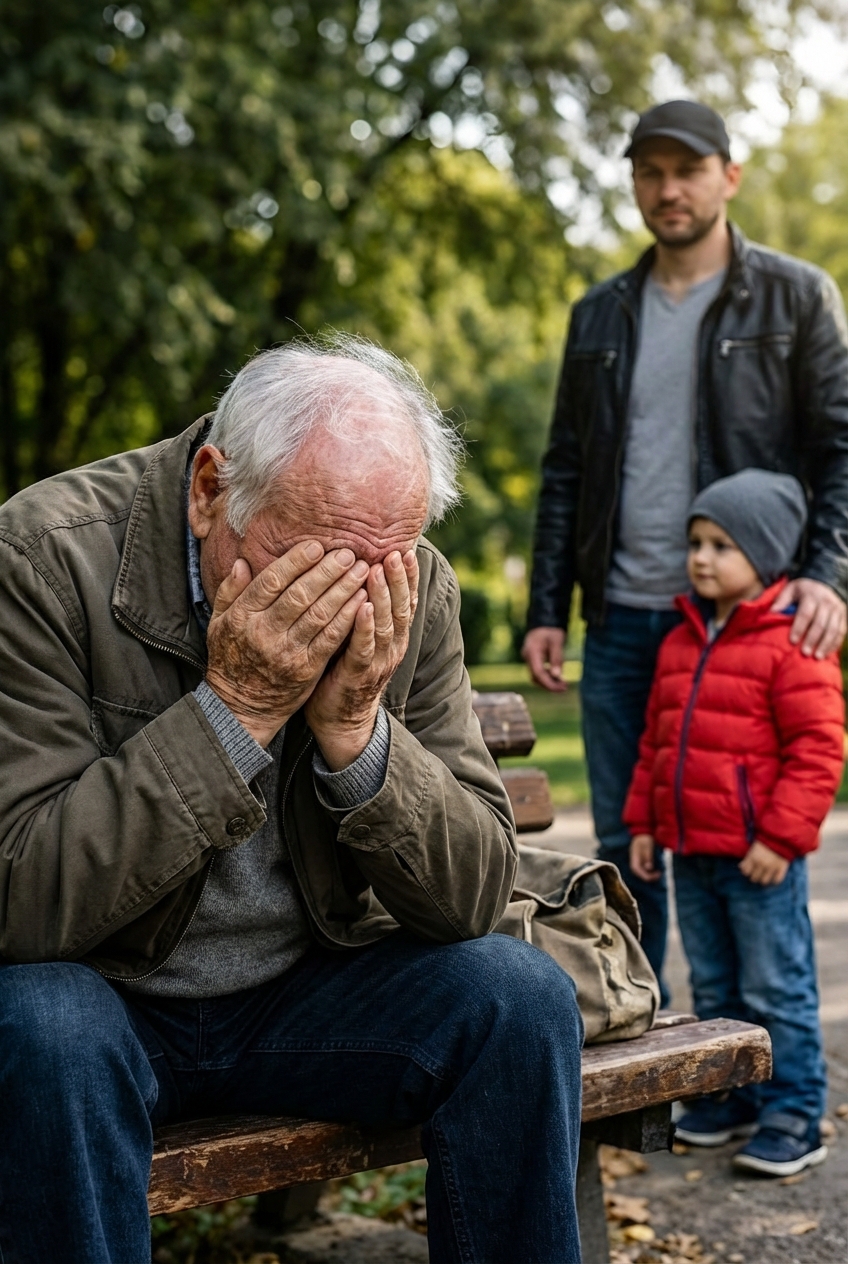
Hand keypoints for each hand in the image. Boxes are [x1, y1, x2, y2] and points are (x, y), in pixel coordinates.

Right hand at [205, 542, 369, 746]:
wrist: (240, 707)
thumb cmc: (231, 658)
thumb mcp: (219, 623)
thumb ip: (230, 591)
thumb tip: (242, 561)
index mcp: (242, 616)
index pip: (271, 581)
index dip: (296, 562)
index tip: (317, 545)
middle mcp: (264, 633)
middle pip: (300, 595)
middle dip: (328, 571)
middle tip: (349, 553)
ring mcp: (286, 652)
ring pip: (319, 614)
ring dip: (344, 590)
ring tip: (362, 570)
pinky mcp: (306, 669)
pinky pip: (330, 639)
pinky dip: (348, 618)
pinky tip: (362, 600)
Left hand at [305, 550, 418, 769]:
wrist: (340, 720)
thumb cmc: (343, 671)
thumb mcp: (356, 637)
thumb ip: (359, 608)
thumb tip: (355, 572)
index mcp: (393, 635)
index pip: (405, 600)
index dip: (407, 576)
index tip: (405, 549)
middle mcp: (392, 646)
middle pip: (400, 607)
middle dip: (399, 578)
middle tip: (395, 552)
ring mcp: (378, 661)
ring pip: (386, 623)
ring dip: (383, 595)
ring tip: (378, 569)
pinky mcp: (360, 674)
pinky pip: (364, 647)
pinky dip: (365, 626)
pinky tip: (361, 607)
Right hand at [522, 626, 566, 691]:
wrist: (543, 622)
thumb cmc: (551, 630)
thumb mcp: (557, 641)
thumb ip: (556, 658)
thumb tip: (557, 676)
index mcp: (532, 652)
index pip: (538, 673)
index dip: (549, 683)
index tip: (562, 688)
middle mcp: (527, 657)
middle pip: (536, 677)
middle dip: (550, 684)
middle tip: (565, 688)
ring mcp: (528, 659)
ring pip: (536, 677)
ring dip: (548, 682)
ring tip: (563, 685)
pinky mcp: (532, 660)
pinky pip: (538, 672)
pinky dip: (547, 677)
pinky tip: (558, 678)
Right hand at [629, 834, 661, 881]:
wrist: (642, 835)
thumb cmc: (644, 840)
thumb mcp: (647, 847)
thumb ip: (648, 857)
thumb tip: (649, 868)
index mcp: (634, 861)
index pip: (641, 874)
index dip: (650, 877)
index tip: (659, 873)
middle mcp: (634, 865)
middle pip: (642, 876)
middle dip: (651, 877)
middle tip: (660, 873)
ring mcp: (636, 865)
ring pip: (643, 874)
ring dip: (651, 874)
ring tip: (658, 872)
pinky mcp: (639, 864)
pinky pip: (644, 871)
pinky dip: (650, 871)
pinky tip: (656, 869)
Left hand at [738, 840, 789, 885]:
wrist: (780, 835)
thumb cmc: (764, 840)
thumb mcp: (753, 847)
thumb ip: (747, 858)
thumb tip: (740, 867)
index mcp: (753, 858)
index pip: (746, 872)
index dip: (746, 872)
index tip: (749, 870)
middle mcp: (762, 864)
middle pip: (754, 879)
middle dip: (754, 876)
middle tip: (756, 873)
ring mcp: (772, 867)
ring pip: (764, 882)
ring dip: (763, 879)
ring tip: (764, 876)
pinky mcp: (782, 868)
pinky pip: (777, 880)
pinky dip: (774, 880)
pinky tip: (773, 876)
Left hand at [772, 577, 846, 658]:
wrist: (824, 582)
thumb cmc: (802, 590)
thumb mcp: (790, 589)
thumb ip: (782, 600)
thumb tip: (772, 612)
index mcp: (812, 596)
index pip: (805, 614)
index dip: (799, 628)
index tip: (792, 641)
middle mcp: (827, 602)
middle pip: (820, 623)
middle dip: (812, 639)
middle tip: (805, 653)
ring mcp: (837, 609)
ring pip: (833, 629)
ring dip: (825, 644)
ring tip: (817, 657)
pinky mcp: (844, 616)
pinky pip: (841, 631)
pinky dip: (834, 644)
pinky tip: (827, 653)